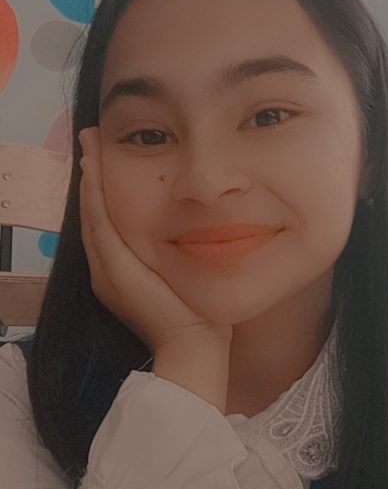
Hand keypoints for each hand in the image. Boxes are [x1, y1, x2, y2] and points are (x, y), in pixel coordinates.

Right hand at [78, 127, 232, 354]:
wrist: (193, 346)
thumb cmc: (197, 315)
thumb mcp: (182, 273)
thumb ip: (176, 251)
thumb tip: (196, 226)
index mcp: (120, 273)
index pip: (107, 222)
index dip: (102, 190)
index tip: (104, 159)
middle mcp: (106, 270)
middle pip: (93, 213)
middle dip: (90, 176)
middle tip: (90, 142)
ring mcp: (106, 270)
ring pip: (91, 214)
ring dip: (89, 178)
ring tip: (88, 146)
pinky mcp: (114, 269)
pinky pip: (99, 223)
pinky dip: (94, 195)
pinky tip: (93, 170)